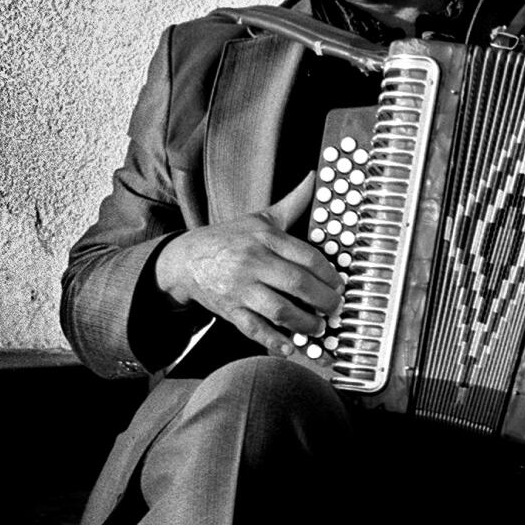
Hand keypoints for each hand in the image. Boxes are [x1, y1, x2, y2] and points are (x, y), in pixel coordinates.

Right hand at [153, 174, 342, 356]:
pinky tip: (291, 347)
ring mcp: (240, 287)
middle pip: (297, 284)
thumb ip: (292, 203)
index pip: (307, 256)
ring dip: (305, 323)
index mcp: (264, 238)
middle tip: (335, 309)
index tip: (340, 285)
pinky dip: (274, 340)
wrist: (185, 258)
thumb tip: (314, 178)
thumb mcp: (260, 218)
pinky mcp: (229, 309)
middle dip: (324, 301)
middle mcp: (252, 262)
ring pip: (279, 309)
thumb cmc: (230, 238)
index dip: (329, 274)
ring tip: (319, 328)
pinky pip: (254, 328)